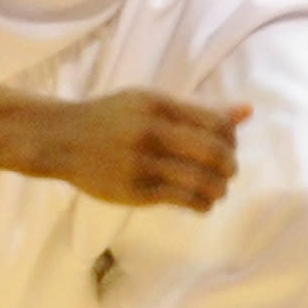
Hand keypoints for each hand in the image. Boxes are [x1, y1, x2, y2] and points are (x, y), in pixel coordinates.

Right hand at [35, 91, 247, 211]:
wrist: (60, 138)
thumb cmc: (110, 118)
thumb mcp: (150, 103)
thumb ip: (197, 110)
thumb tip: (247, 111)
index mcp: (158, 104)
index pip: (216, 123)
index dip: (231, 139)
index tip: (226, 147)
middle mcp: (150, 131)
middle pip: (216, 153)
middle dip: (229, 166)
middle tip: (226, 172)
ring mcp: (141, 163)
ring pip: (203, 181)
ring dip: (219, 189)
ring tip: (215, 190)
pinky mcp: (133, 190)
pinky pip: (183, 200)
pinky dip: (202, 204)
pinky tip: (200, 203)